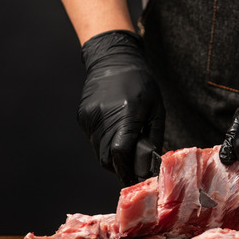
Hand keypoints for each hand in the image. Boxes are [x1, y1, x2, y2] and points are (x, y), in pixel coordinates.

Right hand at [77, 30, 164, 184]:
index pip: (120, 152)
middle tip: (132, 168)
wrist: (114, 60)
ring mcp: (90, 116)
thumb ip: (153, 137)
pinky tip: (114, 132)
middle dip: (120, 167)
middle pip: (107, 157)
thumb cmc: (141, 84)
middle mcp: (104, 116)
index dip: (127, 169)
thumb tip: (151, 164)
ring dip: (112, 157)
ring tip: (125, 149)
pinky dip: (104, 143)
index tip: (134, 179)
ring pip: (98, 151)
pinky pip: (93, 140)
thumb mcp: (156, 109)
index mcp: (126, 113)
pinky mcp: (82, 116)